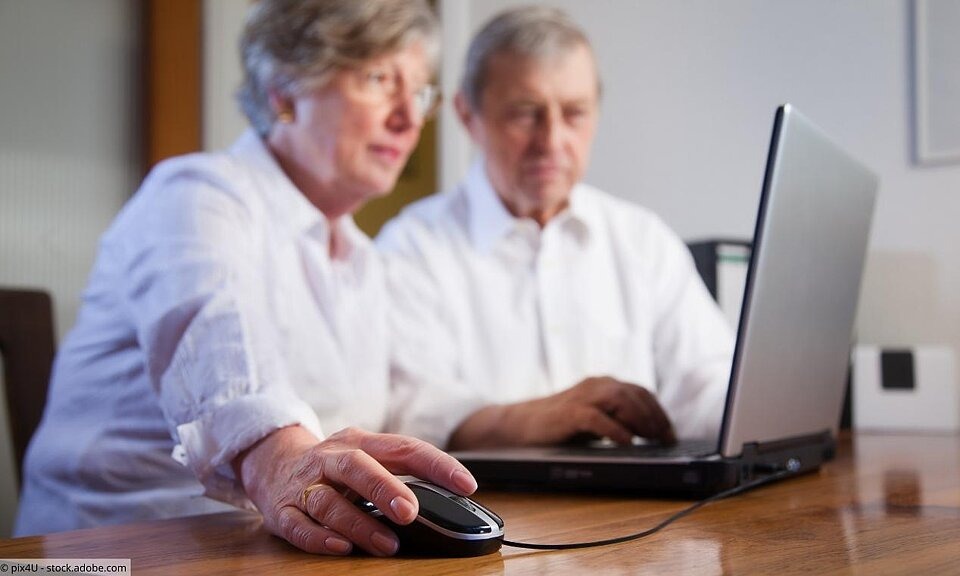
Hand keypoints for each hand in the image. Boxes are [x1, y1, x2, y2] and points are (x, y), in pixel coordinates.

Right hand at [233, 425, 477, 555]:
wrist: (273, 461)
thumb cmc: (335, 466)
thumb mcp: (367, 458)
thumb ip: (401, 473)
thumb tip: (448, 501)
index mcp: (360, 442)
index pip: (404, 448)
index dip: (437, 465)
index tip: (466, 485)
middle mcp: (331, 459)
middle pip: (358, 467)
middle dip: (385, 489)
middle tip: (410, 512)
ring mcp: (305, 484)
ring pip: (329, 502)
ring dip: (359, 525)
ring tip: (387, 545)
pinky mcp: (283, 510)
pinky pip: (299, 526)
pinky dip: (319, 538)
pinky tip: (340, 547)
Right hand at [449, 376, 675, 448]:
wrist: (520, 426)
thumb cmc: (559, 425)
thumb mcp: (593, 420)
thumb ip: (616, 419)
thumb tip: (648, 434)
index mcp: (602, 385)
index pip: (640, 392)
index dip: (658, 412)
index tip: (670, 433)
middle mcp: (595, 386)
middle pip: (634, 394)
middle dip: (654, 417)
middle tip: (666, 439)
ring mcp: (581, 397)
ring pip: (619, 399)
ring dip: (639, 419)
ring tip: (651, 439)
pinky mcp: (568, 412)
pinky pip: (596, 417)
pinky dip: (614, 429)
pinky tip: (626, 442)